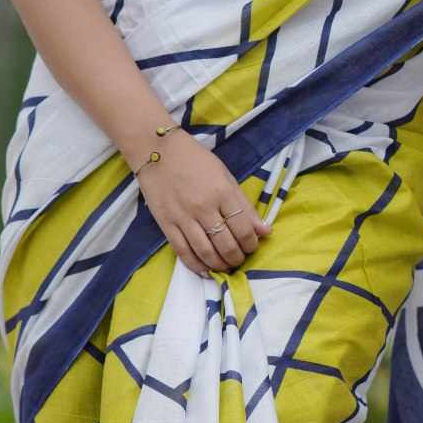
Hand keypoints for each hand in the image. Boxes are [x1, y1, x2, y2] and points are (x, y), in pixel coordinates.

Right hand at [135, 127, 272, 277]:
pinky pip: (183, 252)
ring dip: (220, 264)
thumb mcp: (225, 176)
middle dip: (237, 257)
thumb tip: (265, 231)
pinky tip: (205, 270)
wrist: (157, 152)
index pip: (243, 228)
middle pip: (226, 244)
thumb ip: (244, 206)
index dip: (251, 243)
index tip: (252, 246)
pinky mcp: (166, 225)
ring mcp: (183, 217)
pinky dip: (196, 265)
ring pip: (206, 252)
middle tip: (240, 258)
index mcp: (222, 192)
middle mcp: (204, 207)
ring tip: (226, 265)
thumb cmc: (195, 160)